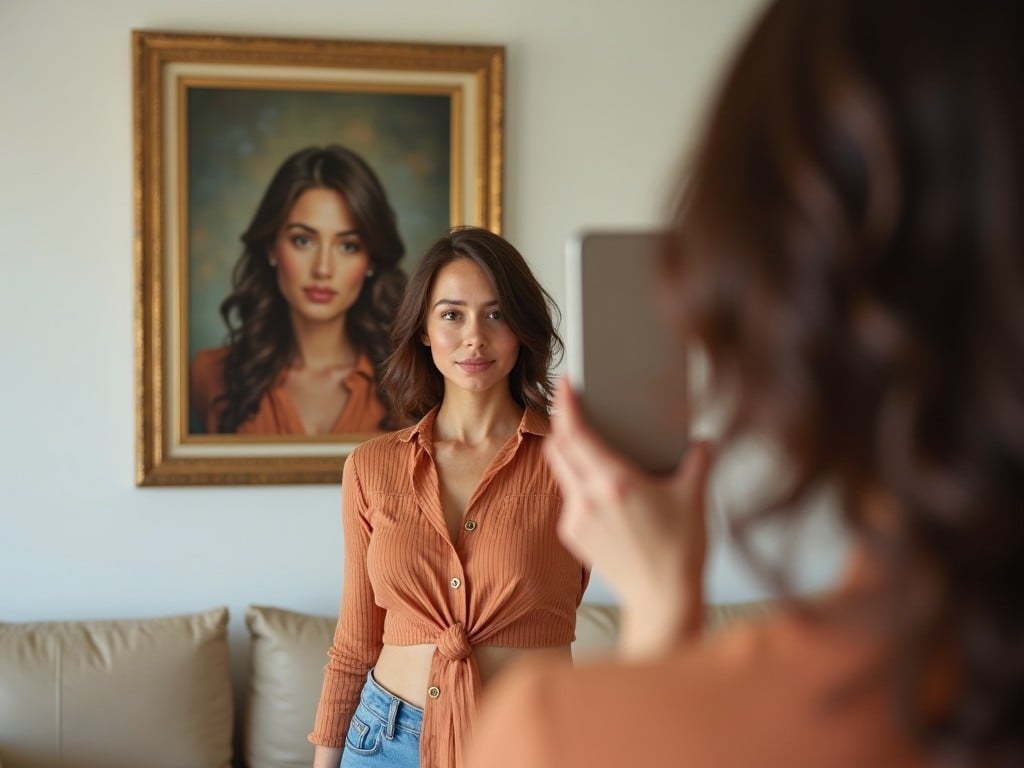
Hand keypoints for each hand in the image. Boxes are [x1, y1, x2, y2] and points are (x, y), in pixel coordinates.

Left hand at [545, 378, 714, 659]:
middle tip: (574, 407)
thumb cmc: (681, 552)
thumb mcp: (695, 499)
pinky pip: (569, 498)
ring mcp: (576, 518)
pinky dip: (578, 484)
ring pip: (561, 472)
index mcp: (616, 482)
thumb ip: (699, 461)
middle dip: (562, 423)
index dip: (566, 405)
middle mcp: (588, 498)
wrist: (663, 601)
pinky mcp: (573, 536)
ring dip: (569, 453)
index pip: (576, 433)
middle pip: (558, 447)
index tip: (565, 385)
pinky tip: (601, 487)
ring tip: (590, 445)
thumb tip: (703, 441)